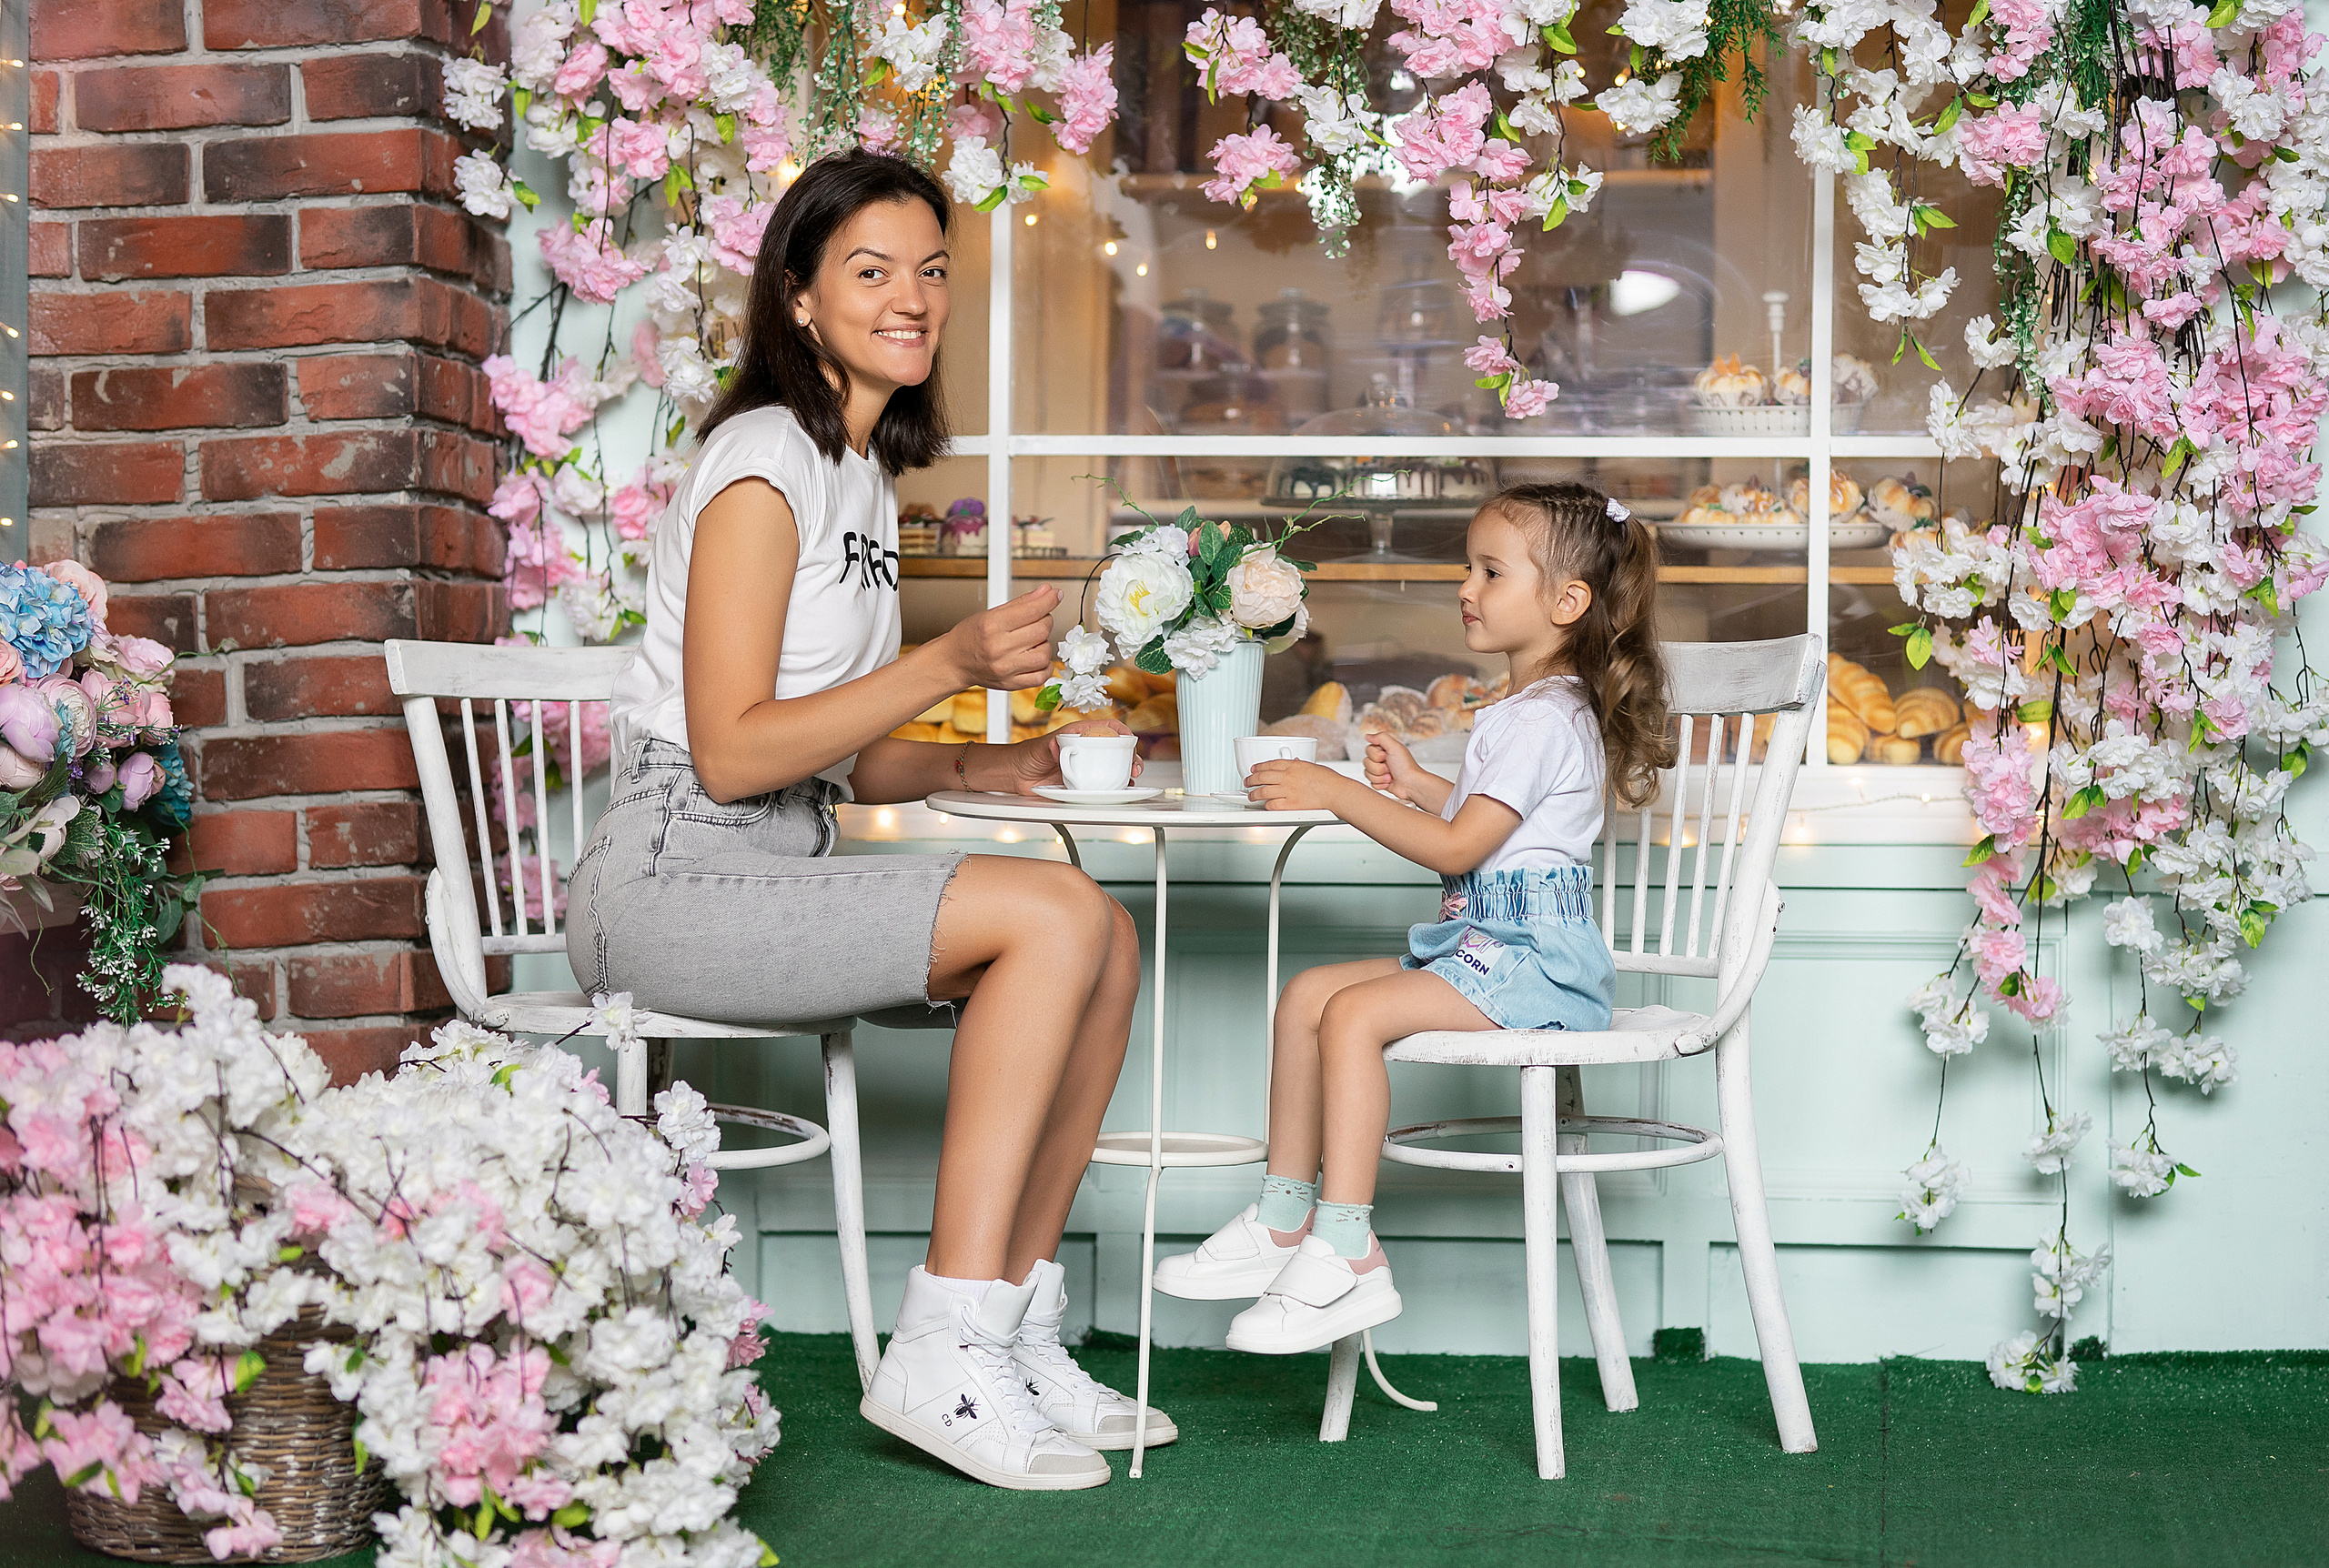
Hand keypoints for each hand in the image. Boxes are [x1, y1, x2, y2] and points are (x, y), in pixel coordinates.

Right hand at [941, 586, 1058, 690]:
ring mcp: (1006, 668)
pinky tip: (1035, 657)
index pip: (1032, 610)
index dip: (1049, 600)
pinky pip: (1042, 675)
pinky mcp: (1012, 684)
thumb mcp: (992, 613)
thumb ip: (1022, 603)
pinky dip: (1044, 665)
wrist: (954, 662)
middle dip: (1045, 621)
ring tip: (1032, 640)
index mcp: (992, 625)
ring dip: (1044, 643)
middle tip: (1037, 620)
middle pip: (1041, 630)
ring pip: (1045, 653)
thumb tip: (1046, 591)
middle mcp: (999, 648)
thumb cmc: (970, 636)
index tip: (1055, 595)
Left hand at [994, 716, 1143, 795]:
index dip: (1122, 732)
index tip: (1130, 740)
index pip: (1108, 728)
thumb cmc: (1029, 754)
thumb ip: (1051, 746)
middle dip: (1131, 756)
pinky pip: (1104, 783)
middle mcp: (1087, 749)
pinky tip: (1122, 789)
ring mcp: (1087, 766)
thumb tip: (1059, 747)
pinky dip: (1116, 786)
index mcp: (1081, 734)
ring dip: (1127, 771)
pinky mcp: (1084, 782)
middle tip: (1134, 766)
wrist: (1017, 775)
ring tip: (1133, 778)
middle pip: (1117, 749)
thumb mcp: (1041, 747)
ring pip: (1114, 766)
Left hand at [1245, 758, 1347, 812]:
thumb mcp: (1313, 766)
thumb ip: (1301, 766)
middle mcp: (1288, 777)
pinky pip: (1272, 804)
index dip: (1259, 767)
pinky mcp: (1291, 804)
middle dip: (1251, 779)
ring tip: (1251, 795)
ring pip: (1263, 791)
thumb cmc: (1330, 781)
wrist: (1336, 792)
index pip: (1270, 764)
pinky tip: (1265, 805)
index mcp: (1294, 766)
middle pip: (1262, 776)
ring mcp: (1288, 790)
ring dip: (1254, 794)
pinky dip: (1266, 805)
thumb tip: (1295, 763)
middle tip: (1247, 781)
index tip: (1254, 769)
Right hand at [1364, 730, 1430, 802]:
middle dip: (1378, 767)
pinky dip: (1380, 784)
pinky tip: (1389, 782)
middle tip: (1389, 767)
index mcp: (1385, 750)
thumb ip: (1381, 737)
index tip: (1386, 756)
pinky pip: (1371, 783)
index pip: (1368, 750)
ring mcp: (1380, 771)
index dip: (1375, 755)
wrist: (1411, 784)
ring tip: (1390, 776)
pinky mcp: (1380, 782)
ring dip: (1380, 776)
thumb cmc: (1406, 766)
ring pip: (1367, 773)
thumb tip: (1368, 735)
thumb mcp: (1395, 747)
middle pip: (1366, 762)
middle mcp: (1382, 760)